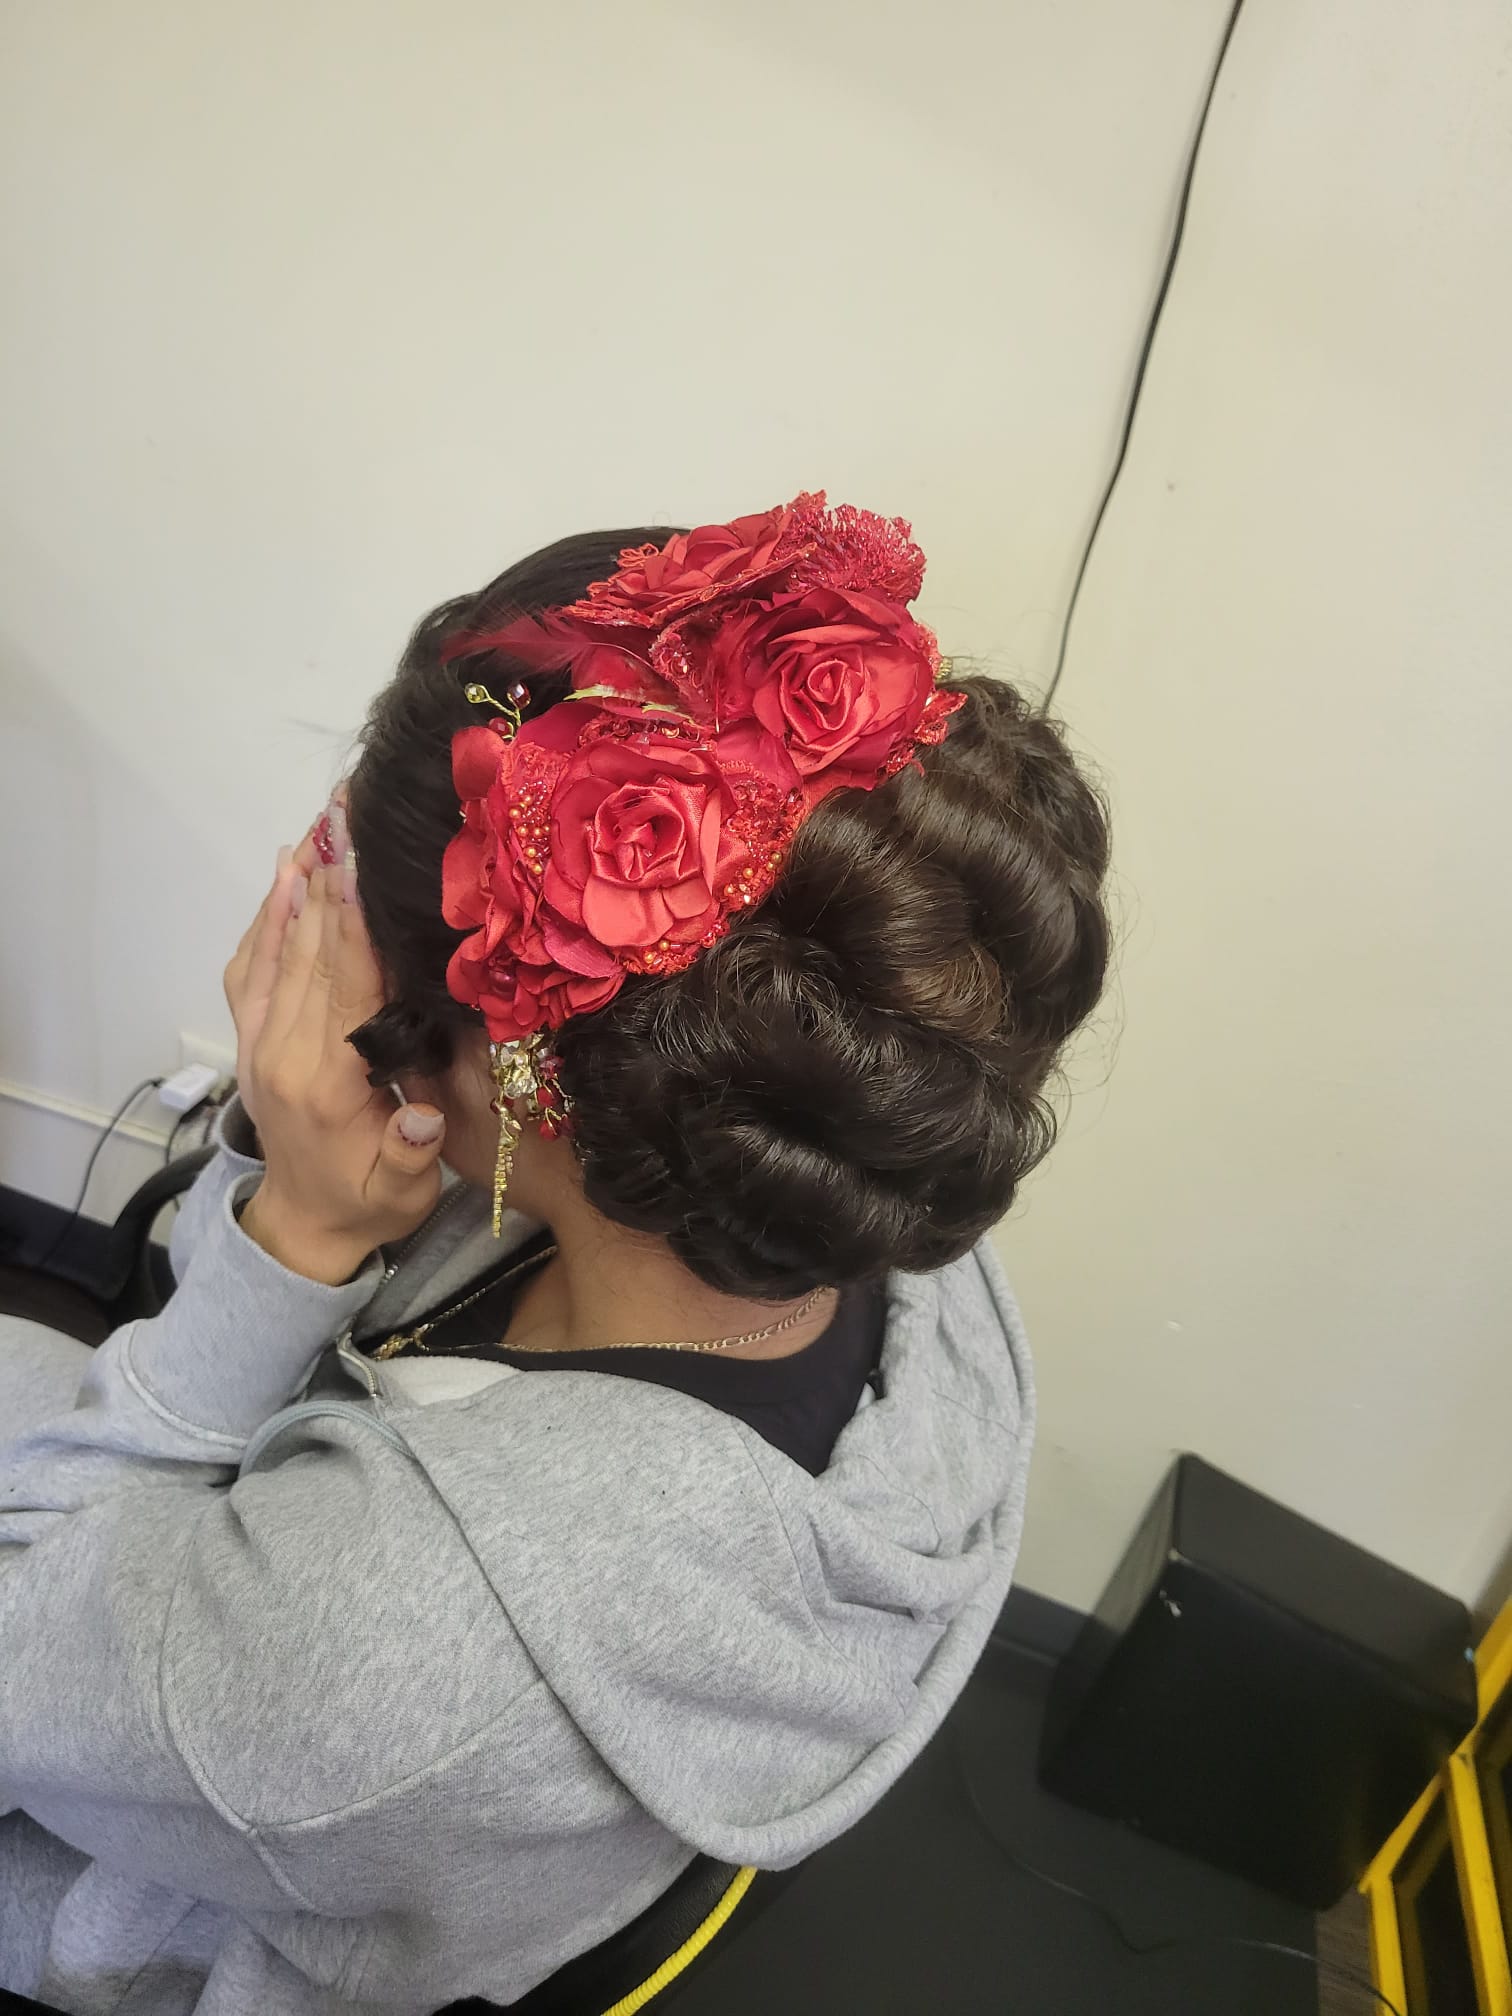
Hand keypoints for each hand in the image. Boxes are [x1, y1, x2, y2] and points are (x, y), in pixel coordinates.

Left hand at [236, 857, 446, 1283]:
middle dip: (329, 877)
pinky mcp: (251, 1037)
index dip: (353, 920)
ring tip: (320, 821)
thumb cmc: (368, 1203)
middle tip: (346, 810)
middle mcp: (282, 1052)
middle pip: (309, 950)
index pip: (344, 986)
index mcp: (326, 1084)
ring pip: (278, 948)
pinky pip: (252, 965)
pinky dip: (267, 915)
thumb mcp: (401, 1194)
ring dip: (299, 882)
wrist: (304, 1227)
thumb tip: (419, 1117)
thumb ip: (407, 1155)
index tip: (361, 858)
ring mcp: (259, 1041)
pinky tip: (286, 872)